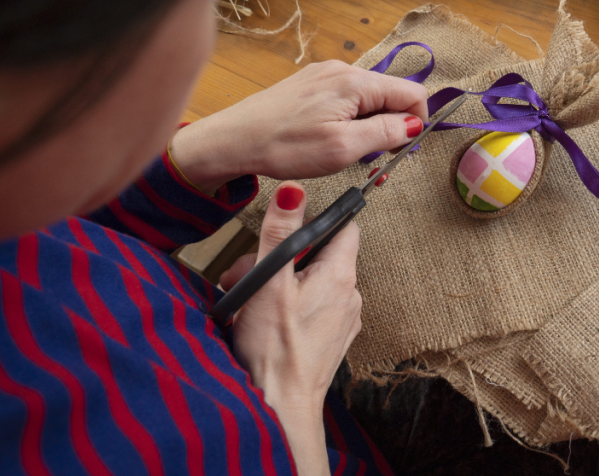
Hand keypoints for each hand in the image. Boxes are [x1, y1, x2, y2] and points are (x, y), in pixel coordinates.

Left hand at [170, 59, 427, 191]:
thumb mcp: (343, 147)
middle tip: (375, 159)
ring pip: (369, 97)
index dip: (416, 123)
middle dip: (393, 126)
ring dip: (371, 125)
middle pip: (391, 93)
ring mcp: (325, 74)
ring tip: (351, 152)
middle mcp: (343, 69)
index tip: (402, 150)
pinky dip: (352, 120)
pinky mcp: (311, 83)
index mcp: (355, 82)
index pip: (412, 92)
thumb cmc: (285, 146)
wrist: (232, 140)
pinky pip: (347, 98)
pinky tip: (334, 139)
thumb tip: (414, 124)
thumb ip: (385, 133)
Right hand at [219, 181, 361, 475]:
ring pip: (312, 282)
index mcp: (340, 275)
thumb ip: (280, 233)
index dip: (316, 220)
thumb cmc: (274, 349)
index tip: (289, 226)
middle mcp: (350, 295)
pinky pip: (312, 308)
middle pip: (319, 255)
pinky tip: (262, 320)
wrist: (279, 406)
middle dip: (282, 258)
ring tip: (248, 301)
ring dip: (279, 284)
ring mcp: (343, 320)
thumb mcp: (270, 281)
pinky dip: (287, 306)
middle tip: (248, 274)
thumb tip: (294, 191)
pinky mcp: (331, 339)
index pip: (344, 226)